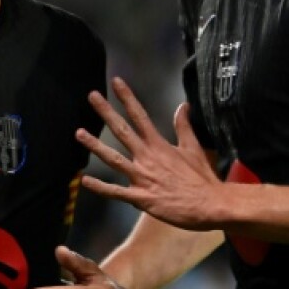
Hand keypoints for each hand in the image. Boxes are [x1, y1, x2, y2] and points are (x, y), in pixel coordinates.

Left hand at [77, 77, 223, 229]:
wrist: (209, 205)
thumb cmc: (201, 178)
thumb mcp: (193, 148)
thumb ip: (184, 127)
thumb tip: (183, 105)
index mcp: (158, 145)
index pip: (140, 115)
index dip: (127, 98)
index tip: (116, 82)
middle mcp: (147, 157)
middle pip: (122, 130)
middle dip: (106, 112)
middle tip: (92, 96)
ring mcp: (142, 177)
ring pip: (113, 159)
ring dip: (95, 146)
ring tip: (79, 133)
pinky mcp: (141, 197)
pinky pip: (116, 192)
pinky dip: (100, 187)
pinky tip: (85, 180)